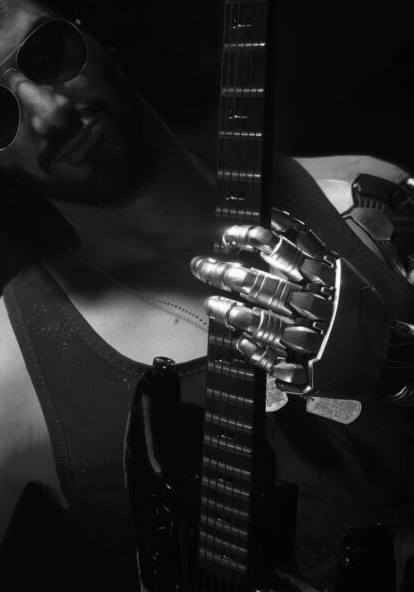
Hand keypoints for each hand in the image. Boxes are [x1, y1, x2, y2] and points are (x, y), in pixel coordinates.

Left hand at [191, 208, 390, 399]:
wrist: (387, 358)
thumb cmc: (356, 311)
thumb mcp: (342, 275)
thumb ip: (311, 251)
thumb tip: (277, 220)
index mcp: (328, 280)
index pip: (287, 252)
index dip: (255, 241)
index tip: (228, 235)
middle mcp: (319, 308)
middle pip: (268, 288)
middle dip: (232, 276)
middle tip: (204, 266)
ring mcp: (313, 341)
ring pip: (266, 325)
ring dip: (235, 314)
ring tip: (212, 304)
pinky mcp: (308, 372)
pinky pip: (274, 361)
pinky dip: (255, 351)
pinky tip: (240, 341)